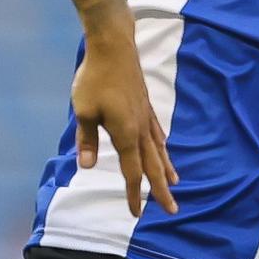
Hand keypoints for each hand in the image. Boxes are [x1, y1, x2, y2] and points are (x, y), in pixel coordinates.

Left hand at [70, 18, 176, 217]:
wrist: (113, 45)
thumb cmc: (95, 77)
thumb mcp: (83, 110)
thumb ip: (87, 139)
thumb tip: (87, 166)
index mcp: (126, 134)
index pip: (131, 171)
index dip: (134, 193)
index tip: (136, 213)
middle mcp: (141, 129)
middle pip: (153, 165)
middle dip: (160, 190)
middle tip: (172, 210)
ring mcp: (146, 116)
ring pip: (159, 150)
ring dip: (166, 169)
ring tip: (174, 184)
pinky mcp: (145, 105)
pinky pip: (157, 133)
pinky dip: (162, 146)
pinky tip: (164, 148)